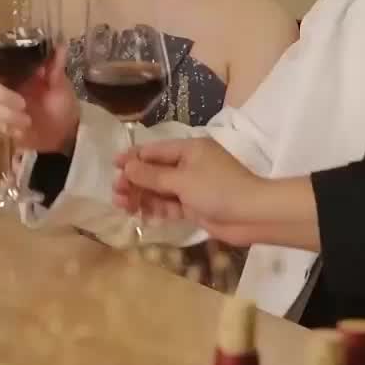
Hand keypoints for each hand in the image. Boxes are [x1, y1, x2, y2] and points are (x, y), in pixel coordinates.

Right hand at [0, 46, 79, 154]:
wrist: (64, 134)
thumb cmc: (60, 104)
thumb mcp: (61, 85)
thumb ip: (56, 67)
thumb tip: (61, 44)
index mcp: (14, 73)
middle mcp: (2, 88)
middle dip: (0, 93)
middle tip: (22, 103)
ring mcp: (0, 108)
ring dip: (6, 113)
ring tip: (27, 121)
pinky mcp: (2, 127)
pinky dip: (9, 128)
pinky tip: (22, 131)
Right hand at [116, 138, 319, 249]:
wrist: (252, 215)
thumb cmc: (218, 189)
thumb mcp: (182, 180)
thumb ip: (152, 175)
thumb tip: (126, 167)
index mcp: (189, 149)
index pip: (154, 150)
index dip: (133, 158)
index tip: (113, 166)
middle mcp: (189, 164)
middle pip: (155, 171)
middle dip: (135, 181)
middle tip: (116, 193)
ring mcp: (193, 186)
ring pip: (161, 189)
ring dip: (142, 196)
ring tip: (123, 206)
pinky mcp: (195, 206)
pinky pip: (170, 204)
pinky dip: (157, 209)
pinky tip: (141, 215)